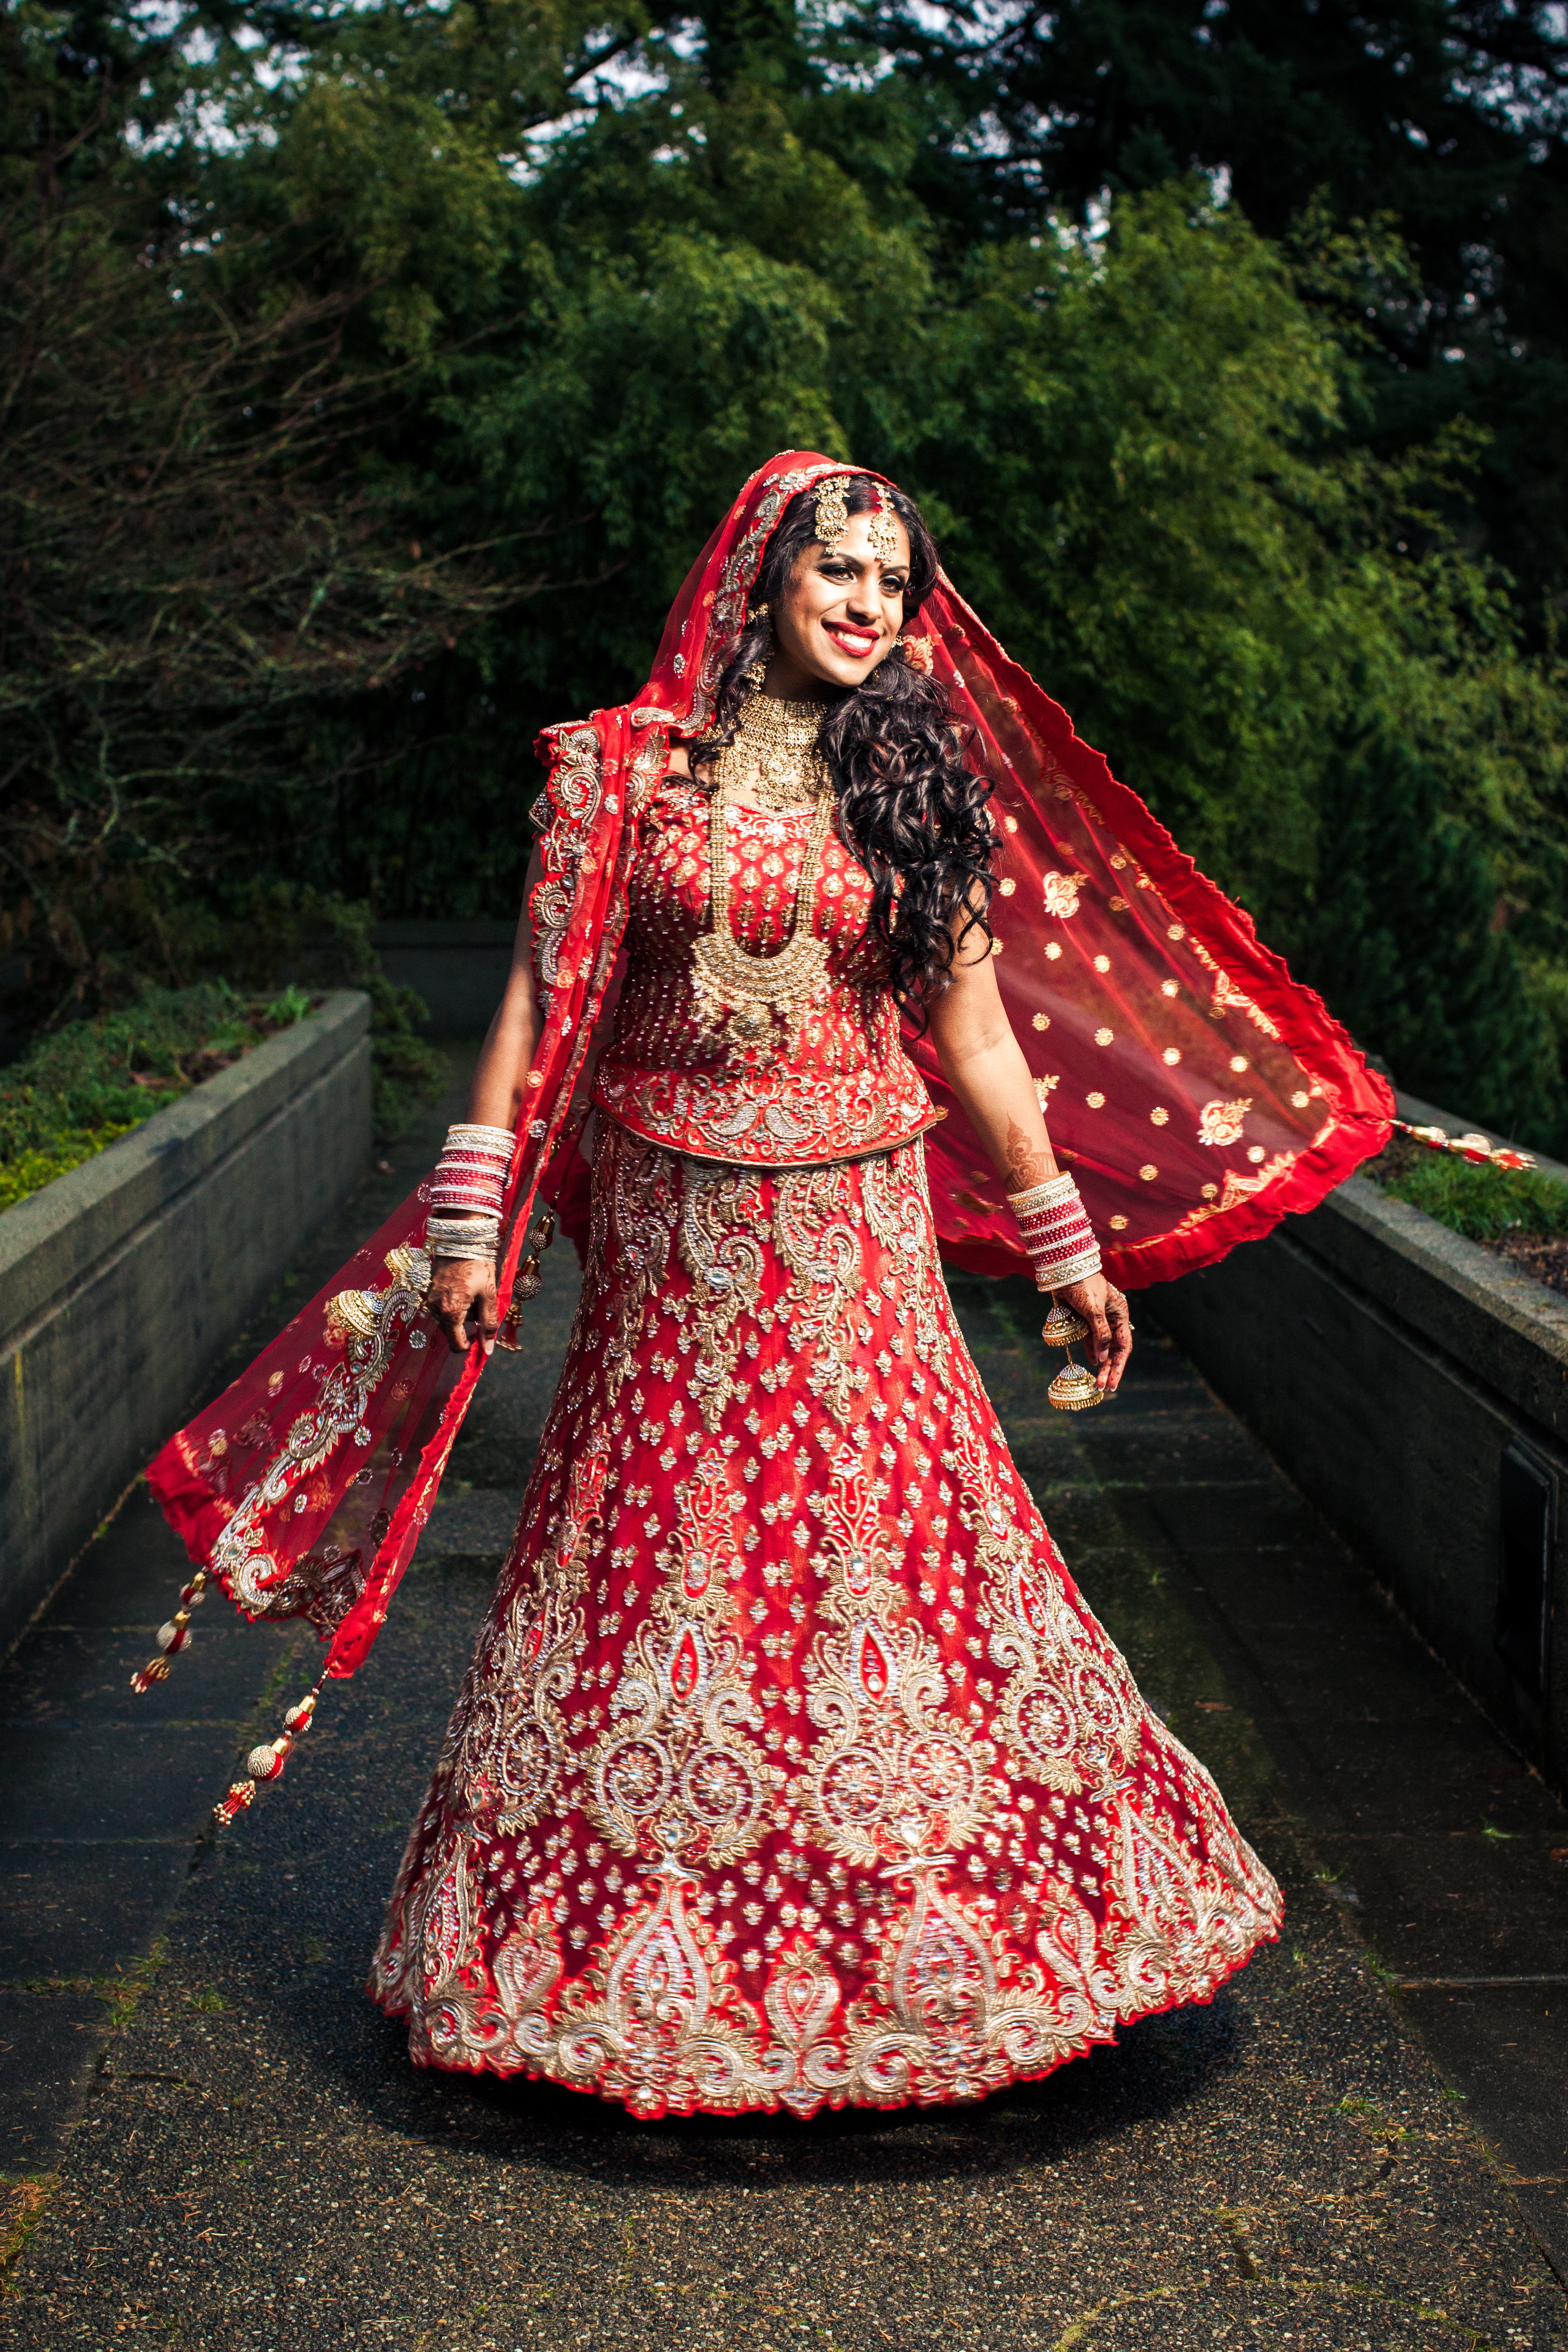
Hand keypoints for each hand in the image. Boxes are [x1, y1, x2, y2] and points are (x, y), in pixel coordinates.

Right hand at [424, 1257, 498, 1355]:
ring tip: (474, 1291)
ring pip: (449, 1318)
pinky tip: (465, 1287)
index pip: (457, 1345)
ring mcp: (430, 1300)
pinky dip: (456, 1303)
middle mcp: (436, 1310)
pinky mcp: (429, 1291)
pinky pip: (444, 1307)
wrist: (460, 1239)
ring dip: (463, 1312)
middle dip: (469, 1323)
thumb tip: (488, 1350)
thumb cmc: (477, 1266)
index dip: (471, 1345)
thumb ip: (488, 1324)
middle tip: (481, 1302)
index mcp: (450, 1313)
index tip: (483, 1334)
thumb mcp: (488, 1295)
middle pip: (453, 1331)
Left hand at [1058, 1272, 1133, 1394]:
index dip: (1118, 1365)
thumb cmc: (1083, 1286)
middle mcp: (1112, 1319)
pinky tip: (1092, 1362)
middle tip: (1104, 1387)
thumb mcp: (1093, 1310)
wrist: (1064, 1270)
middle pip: (1114, 1349)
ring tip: (1097, 1381)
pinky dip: (1091, 1351)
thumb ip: (1099, 1333)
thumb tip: (1102, 1359)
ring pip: (1102, 1347)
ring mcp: (1098, 1320)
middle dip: (1110, 1369)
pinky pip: (1090, 1339)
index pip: (1123, 1346)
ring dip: (1100, 1363)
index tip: (1112, 1382)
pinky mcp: (1083, 1320)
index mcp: (1120, 1315)